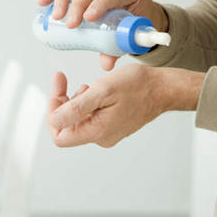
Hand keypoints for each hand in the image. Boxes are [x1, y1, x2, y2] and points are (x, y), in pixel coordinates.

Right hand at [38, 0, 167, 70]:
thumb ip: (117, 48)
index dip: (100, 3)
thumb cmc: (133, 22)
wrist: (135, 14)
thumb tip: (106, 63)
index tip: (88, 17)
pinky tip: (43, 2)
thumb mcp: (130, 34)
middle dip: (77, 4)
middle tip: (70, 24)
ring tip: (56, 16)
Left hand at [47, 65, 202, 147]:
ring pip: (77, 119)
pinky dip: (86, 102)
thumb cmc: (138, 86)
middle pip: (67, 125)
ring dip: (74, 100)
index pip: (59, 136)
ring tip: (87, 86)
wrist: (164, 88)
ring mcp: (107, 132)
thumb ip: (76, 108)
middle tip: (62, 79)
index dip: (53, 114)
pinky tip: (94, 90)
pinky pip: (90, 116)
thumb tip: (54, 120)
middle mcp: (101, 137)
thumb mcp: (103, 91)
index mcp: (97, 132)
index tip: (57, 92)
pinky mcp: (112, 125)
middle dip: (61, 102)